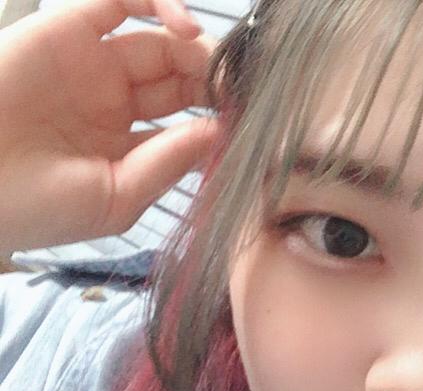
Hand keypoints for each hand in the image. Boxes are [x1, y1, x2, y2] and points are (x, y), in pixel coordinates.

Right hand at [0, 0, 220, 253]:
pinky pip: (117, 0)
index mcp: (129, 143)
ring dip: (194, 47)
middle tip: (240, 85)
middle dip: (213, 78)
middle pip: (179, 77)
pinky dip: (155, 4)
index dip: (219, 114)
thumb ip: (166, 164)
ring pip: (157, 39)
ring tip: (215, 62)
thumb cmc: (40, 207)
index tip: (251, 118)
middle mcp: (114, 101)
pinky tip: (185, 29)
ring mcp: (91, 64)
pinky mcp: (65, 30)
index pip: (187, 119)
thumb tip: (217, 135)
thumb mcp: (117, 199)